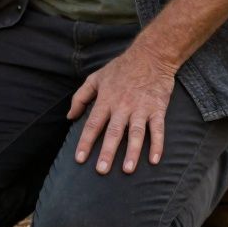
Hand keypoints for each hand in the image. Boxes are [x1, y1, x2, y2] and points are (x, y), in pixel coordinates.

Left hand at [68, 44, 177, 174]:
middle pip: (113, 132)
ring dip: (132, 152)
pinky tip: (154, 160)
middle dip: (106, 152)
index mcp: (105, 100)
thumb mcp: (95, 78)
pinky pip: (158, 129)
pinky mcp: (158, 109)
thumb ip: (80, 97)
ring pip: (136, 134)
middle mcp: (122, 106)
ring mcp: (141, 108)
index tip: (79, 159)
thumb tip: (69, 116)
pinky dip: (158, 144)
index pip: (92, 124)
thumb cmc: (120, 68)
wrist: (151, 56)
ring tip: (127, 170)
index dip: (85, 142)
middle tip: (101, 171)